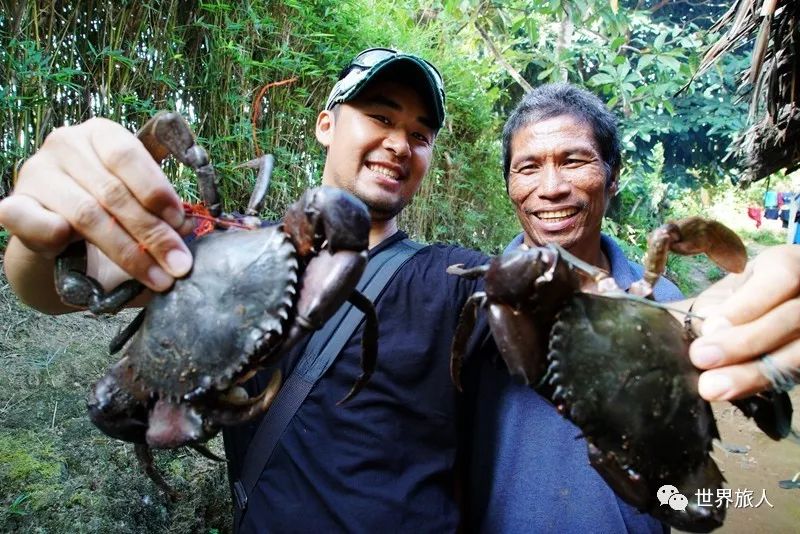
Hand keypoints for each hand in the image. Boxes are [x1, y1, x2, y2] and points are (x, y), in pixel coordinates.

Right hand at [0, 118, 193, 290]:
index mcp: (101, 134)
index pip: (128, 155)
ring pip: (87, 215)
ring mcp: (36, 173)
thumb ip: (159, 209)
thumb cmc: (110, 211)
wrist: (61, 237)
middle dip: (153, 234)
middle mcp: (65, 144)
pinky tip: (78, 253)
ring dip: (127, 252)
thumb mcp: (137, 199)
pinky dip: (59, 240)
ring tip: (157, 277)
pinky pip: (37, 224)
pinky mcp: (14, 206)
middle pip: (113, 191)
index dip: (158, 192)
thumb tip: (186, 229)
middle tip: (178, 264)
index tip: (183, 225)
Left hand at [689, 244, 799, 400]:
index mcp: (793, 264)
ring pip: (798, 354)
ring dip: (752, 374)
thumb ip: (724, 301)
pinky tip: (735, 391)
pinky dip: (763, 383)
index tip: (710, 327)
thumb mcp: (738, 283)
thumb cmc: (754, 290)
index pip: (782, 280)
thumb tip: (707, 329)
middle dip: (743, 343)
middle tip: (702, 359)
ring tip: (714, 387)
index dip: (747, 306)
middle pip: (791, 319)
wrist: (789, 302)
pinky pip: (796, 374)